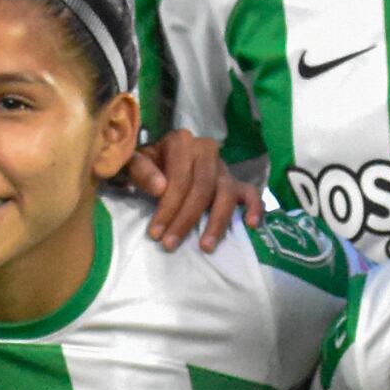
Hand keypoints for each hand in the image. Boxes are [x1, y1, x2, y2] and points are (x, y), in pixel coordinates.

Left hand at [137, 127, 248, 250]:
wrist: (162, 159)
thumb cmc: (148, 165)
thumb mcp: (135, 162)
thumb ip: (142, 171)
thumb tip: (161, 188)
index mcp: (181, 142)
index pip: (179, 178)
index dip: (168, 207)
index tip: (156, 233)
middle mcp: (207, 150)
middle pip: (202, 188)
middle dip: (186, 220)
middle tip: (171, 244)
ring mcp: (224, 167)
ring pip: (225, 194)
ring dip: (216, 222)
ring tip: (206, 247)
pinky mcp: (236, 182)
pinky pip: (251, 193)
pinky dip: (254, 208)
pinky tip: (251, 225)